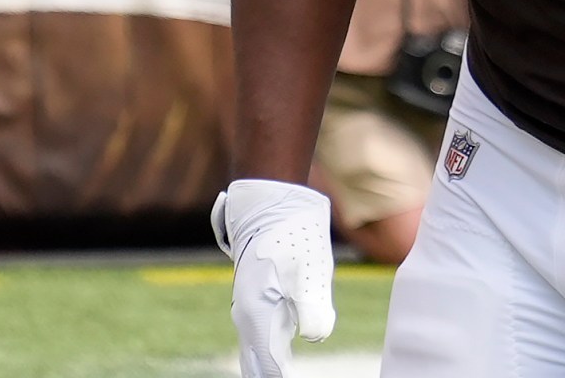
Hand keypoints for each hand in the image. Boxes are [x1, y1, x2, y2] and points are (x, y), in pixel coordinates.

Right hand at [212, 180, 335, 377]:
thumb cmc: (292, 236)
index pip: (270, 366)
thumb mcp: (308, 269)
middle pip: (257, 365)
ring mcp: (253, 310)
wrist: (271, 204)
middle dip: (269, 376)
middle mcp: (250, 317)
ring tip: (280, 376)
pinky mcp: (262, 301)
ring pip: (258, 352)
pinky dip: (271, 354)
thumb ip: (312, 307)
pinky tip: (281, 363)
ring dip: (268, 369)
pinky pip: (265, 337)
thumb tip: (314, 337)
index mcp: (258, 315)